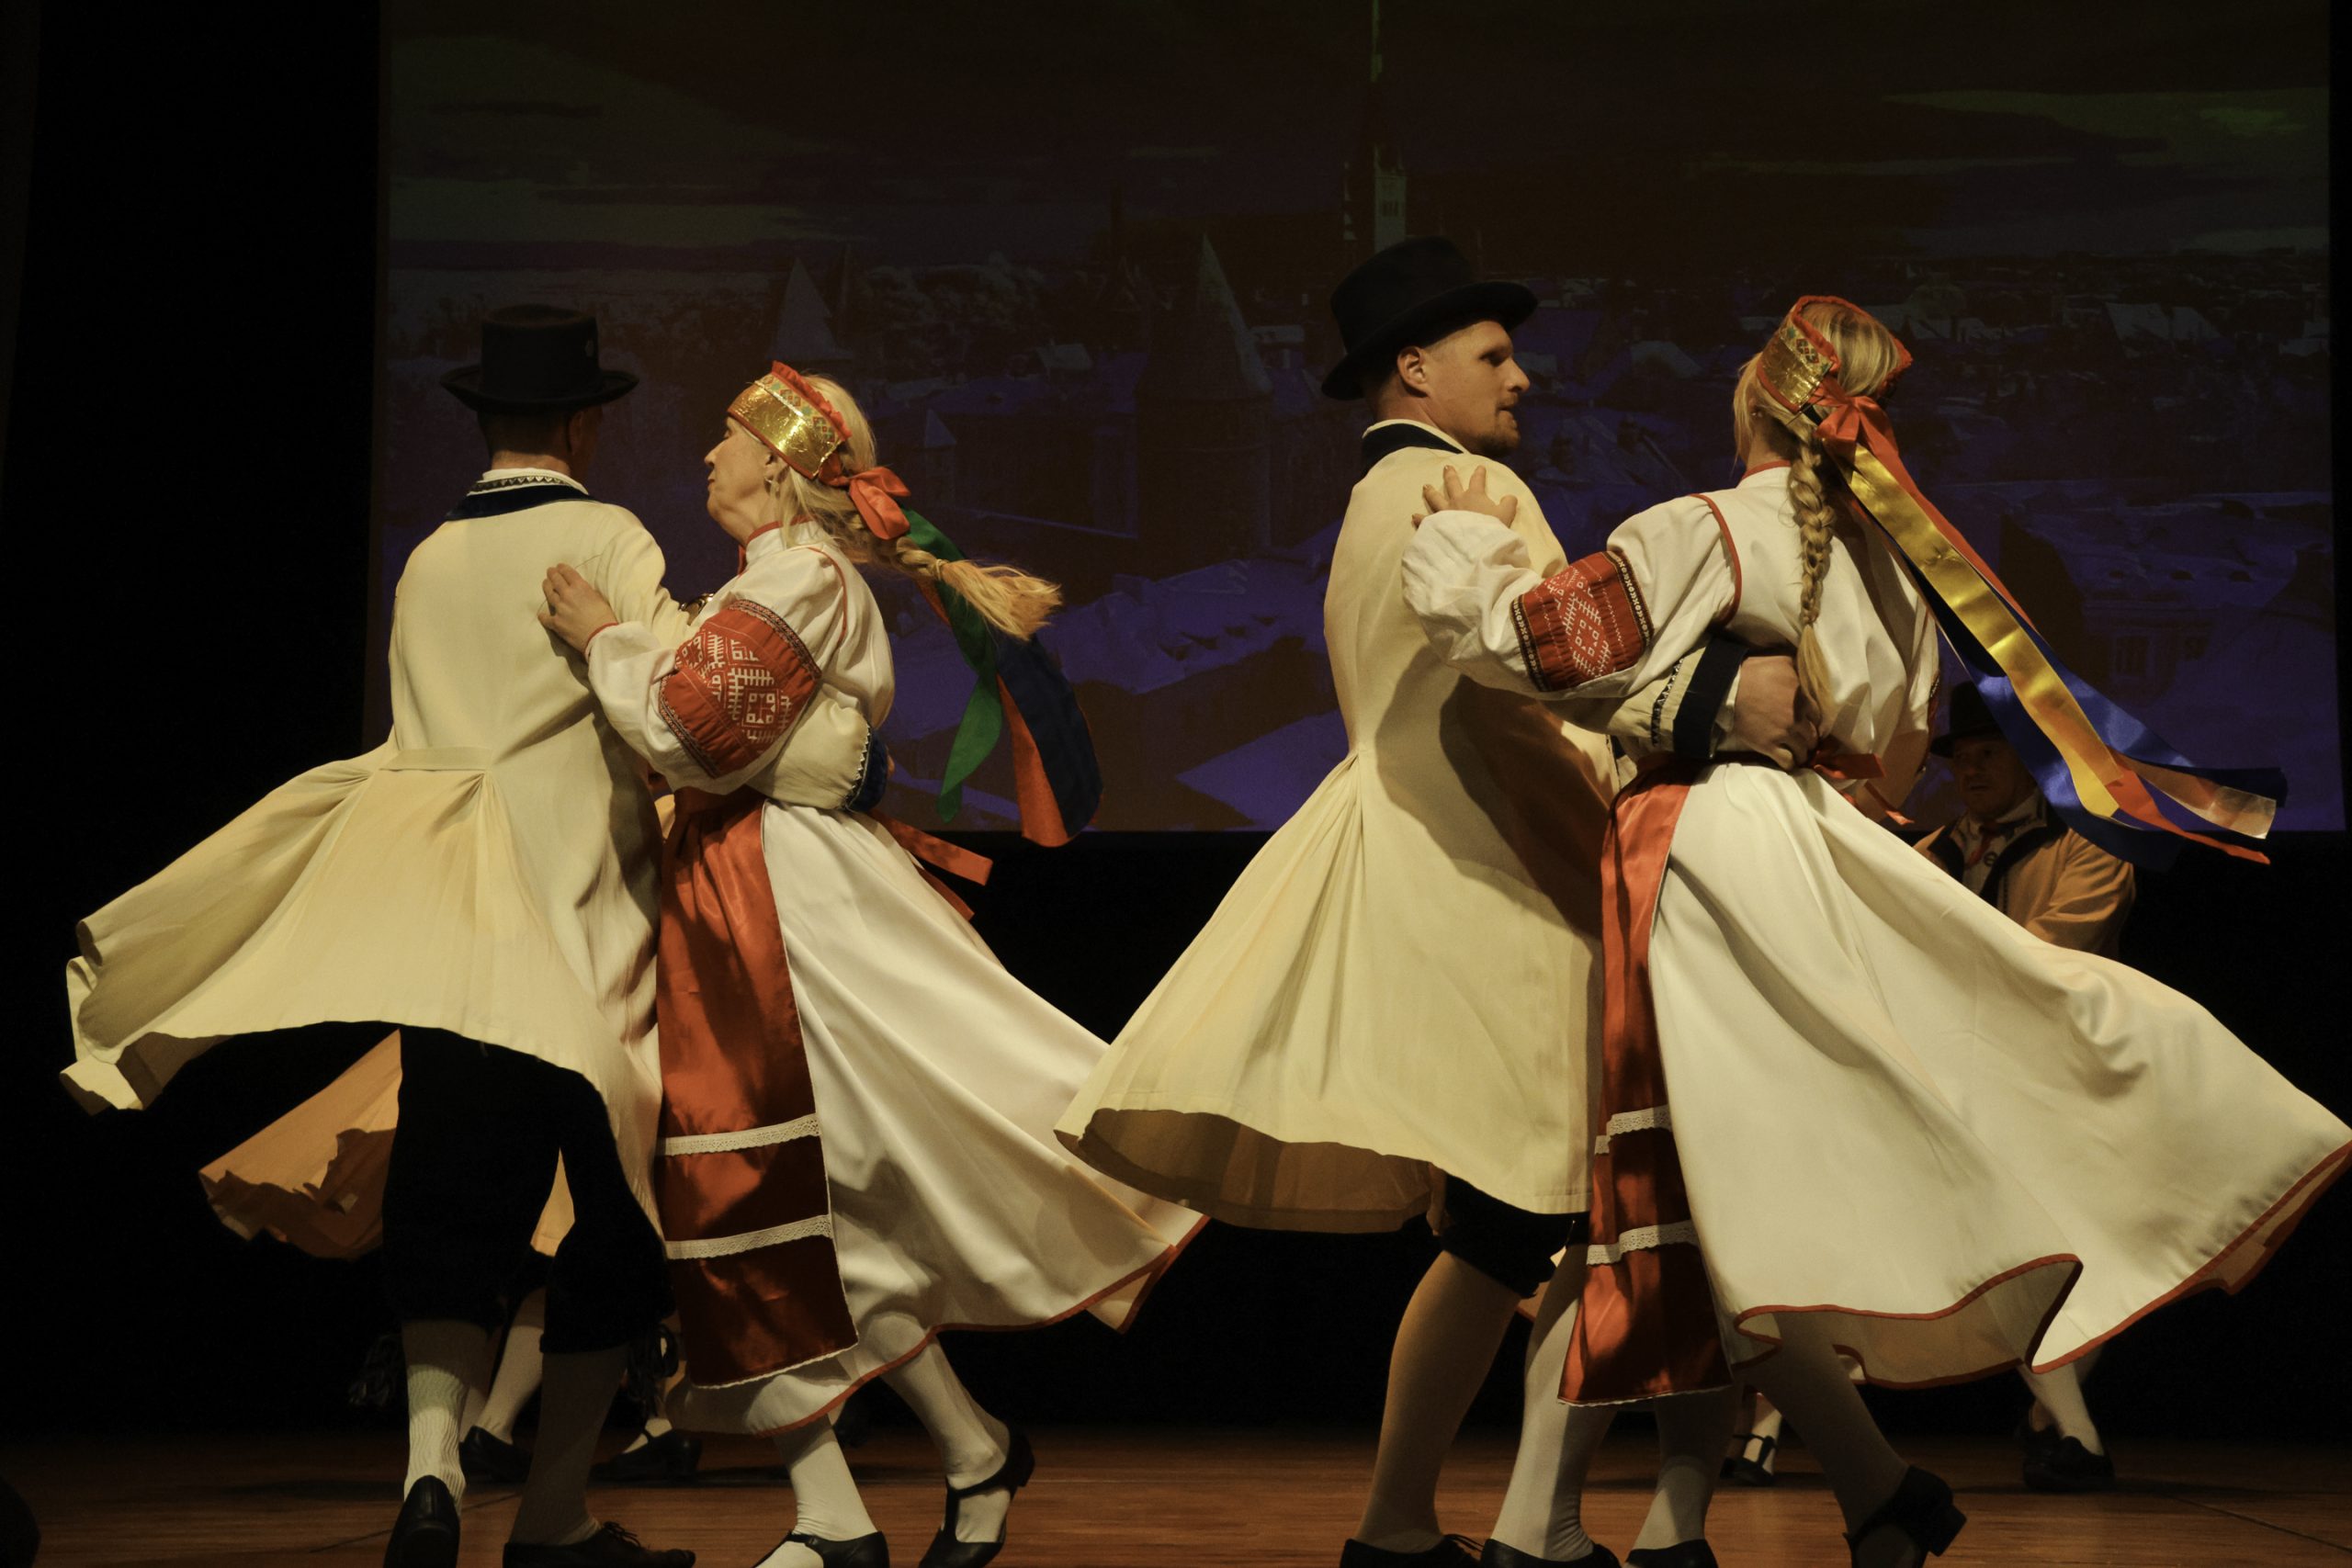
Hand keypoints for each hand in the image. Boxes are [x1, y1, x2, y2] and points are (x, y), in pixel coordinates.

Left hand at [538, 563, 618, 653]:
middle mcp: (567, 595)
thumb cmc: (605, 618)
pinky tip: (542, 615)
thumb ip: (589, 593)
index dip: (562, 568)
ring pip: (549, 594)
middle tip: (550, 571)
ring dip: (547, 587)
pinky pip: (546, 618)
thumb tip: (583, 591)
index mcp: (580, 587)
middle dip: (552, 574)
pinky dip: (543, 616)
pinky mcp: (556, 622)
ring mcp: (559, 608)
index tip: (559, 567)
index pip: (568, 573)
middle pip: (556, 580)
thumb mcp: (600, 599)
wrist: (600, 637)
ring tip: (545, 583)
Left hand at [1413, 464, 1518, 527]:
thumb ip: (1509, 504)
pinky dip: (1419, 519)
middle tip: (1447, 467)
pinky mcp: (1435, 525)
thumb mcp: (1506, 515)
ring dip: (1431, 492)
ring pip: (1435, 498)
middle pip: (1452, 484)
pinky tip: (1414, 516)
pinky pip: (1425, 521)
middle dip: (1450, 475)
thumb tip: (1510, 496)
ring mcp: (1444, 512)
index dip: (1479, 473)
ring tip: (1425, 486)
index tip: (1479, 467)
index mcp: (1474, 495)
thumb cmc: (1491, 529)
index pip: (1477, 480)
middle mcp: (1457, 500)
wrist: (1475, 545)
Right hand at [1724, 654, 1818, 768]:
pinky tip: (1790, 763)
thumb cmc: (1755, 672)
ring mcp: (1783, 734)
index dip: (1815, 721)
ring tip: (1799, 753)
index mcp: (1803, 700)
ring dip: (1803, 753)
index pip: (1819, 717)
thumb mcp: (1783, 661)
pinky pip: (1786, 761)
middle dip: (1811, 739)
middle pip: (1813, 736)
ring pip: (1803, 750)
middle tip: (1806, 740)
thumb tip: (1807, 666)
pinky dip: (1790, 764)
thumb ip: (1799, 667)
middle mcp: (1797, 719)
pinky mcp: (1768, 745)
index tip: (1811, 723)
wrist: (1728, 688)